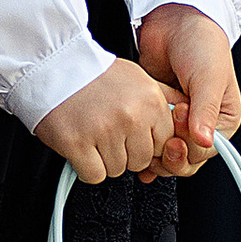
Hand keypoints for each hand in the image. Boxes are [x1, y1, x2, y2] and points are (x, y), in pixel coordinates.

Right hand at [35, 58, 177, 186]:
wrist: (54, 65)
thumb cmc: (94, 73)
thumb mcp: (139, 78)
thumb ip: (164, 100)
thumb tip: (186, 120)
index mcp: (150, 101)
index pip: (164, 145)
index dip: (146, 142)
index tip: (132, 134)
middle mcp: (131, 116)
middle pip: (141, 161)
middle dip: (126, 152)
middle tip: (109, 131)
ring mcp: (105, 131)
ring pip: (117, 170)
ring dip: (104, 158)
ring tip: (93, 133)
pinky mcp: (78, 144)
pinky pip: (94, 175)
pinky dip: (87, 167)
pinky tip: (83, 146)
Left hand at [136, 6, 240, 170]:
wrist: (173, 19)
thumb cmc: (200, 43)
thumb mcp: (208, 77)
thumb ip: (205, 110)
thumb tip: (205, 140)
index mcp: (223, 120)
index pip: (205, 152)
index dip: (188, 144)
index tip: (179, 119)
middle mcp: (203, 125)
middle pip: (185, 160)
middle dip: (170, 150)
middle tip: (163, 126)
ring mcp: (179, 122)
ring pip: (165, 154)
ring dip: (154, 147)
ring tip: (151, 122)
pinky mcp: (157, 115)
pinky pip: (150, 141)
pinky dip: (142, 147)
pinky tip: (134, 145)